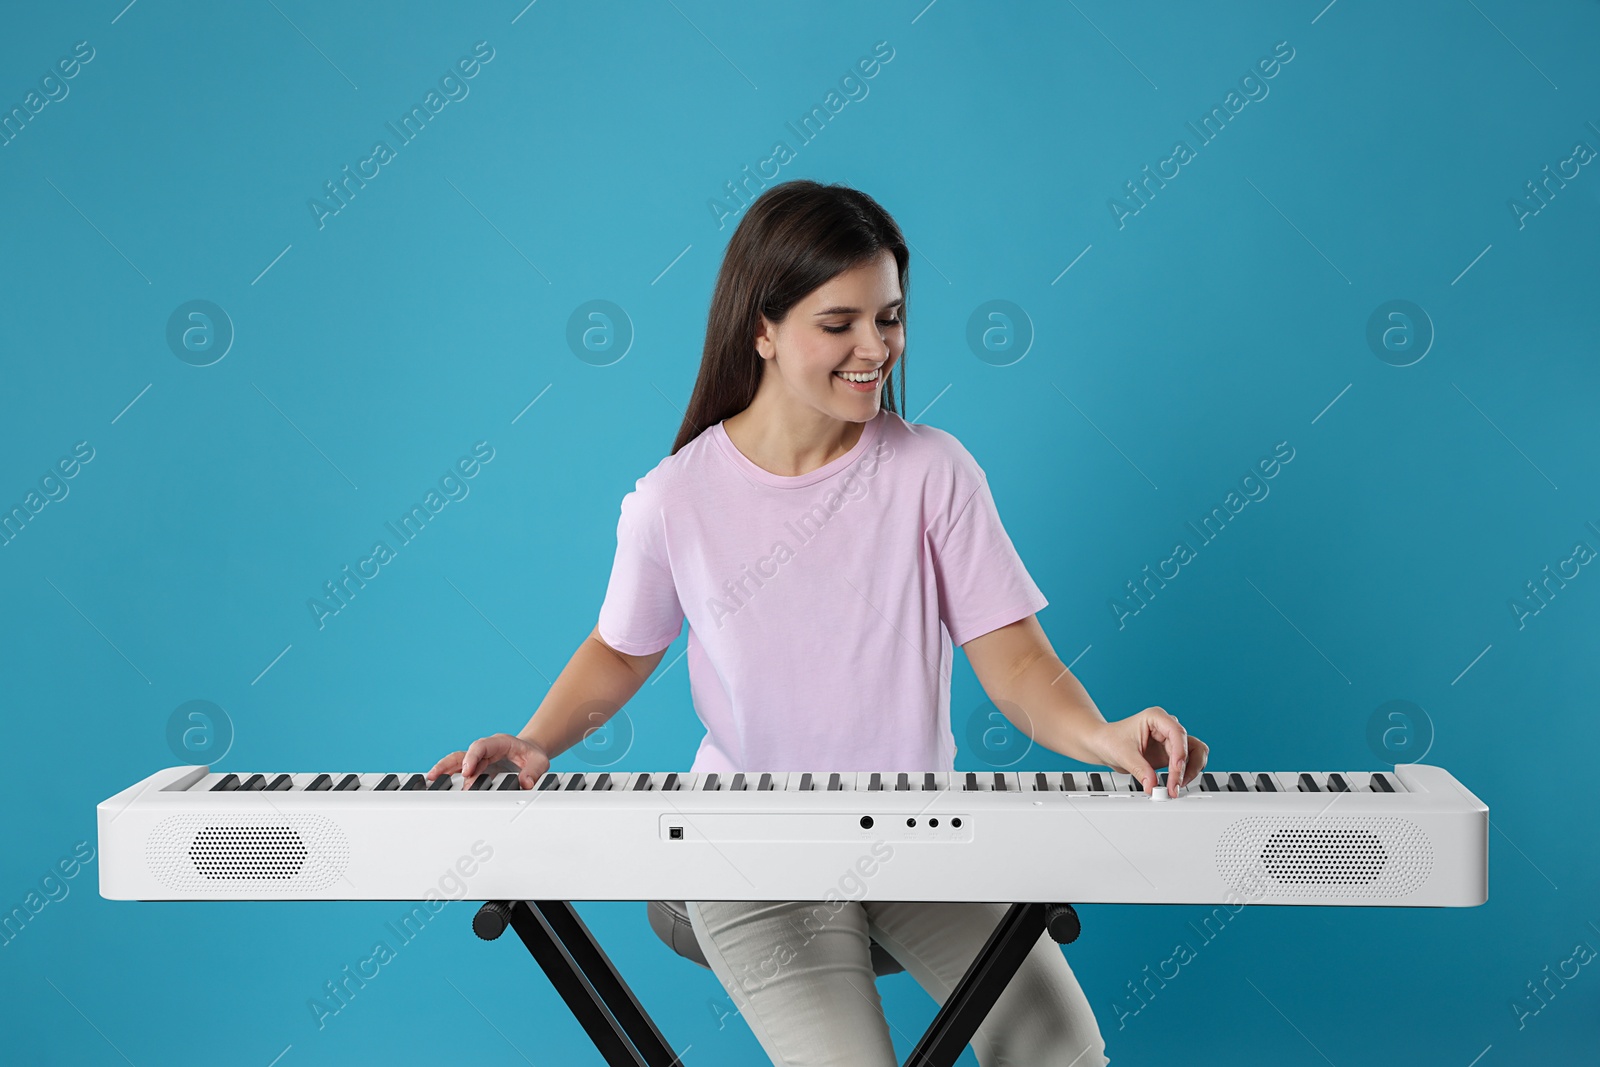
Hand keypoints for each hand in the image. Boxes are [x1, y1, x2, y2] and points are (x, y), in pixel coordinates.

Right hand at [427, 733, 551, 789]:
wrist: (530, 753)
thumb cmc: (532, 755)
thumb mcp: (540, 761)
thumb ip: (534, 771)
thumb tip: (525, 783)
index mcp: (499, 743)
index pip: (482, 746)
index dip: (473, 757)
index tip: (468, 770)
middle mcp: (486, 750)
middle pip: (463, 753)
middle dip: (449, 763)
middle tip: (437, 775)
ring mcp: (479, 759)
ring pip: (457, 761)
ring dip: (444, 769)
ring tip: (430, 779)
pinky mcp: (476, 768)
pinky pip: (459, 770)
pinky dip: (449, 776)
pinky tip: (437, 784)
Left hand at [1083, 707, 1207, 797]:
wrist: (1102, 744)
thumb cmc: (1109, 740)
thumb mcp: (1123, 754)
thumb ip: (1139, 770)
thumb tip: (1153, 785)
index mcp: (1156, 718)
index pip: (1177, 732)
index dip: (1180, 752)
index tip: (1176, 769)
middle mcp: (1166, 728)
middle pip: (1190, 745)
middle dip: (1186, 767)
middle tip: (1175, 785)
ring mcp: (1170, 741)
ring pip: (1194, 754)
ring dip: (1190, 772)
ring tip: (1176, 787)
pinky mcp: (1170, 754)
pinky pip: (1187, 764)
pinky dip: (1185, 775)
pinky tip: (1175, 785)